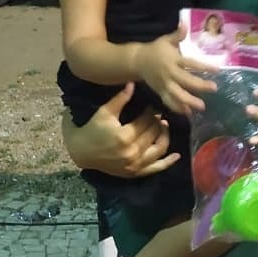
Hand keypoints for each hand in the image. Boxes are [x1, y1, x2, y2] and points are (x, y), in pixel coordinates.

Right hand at [61, 83, 179, 177]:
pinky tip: (176, 156)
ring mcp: (134, 164)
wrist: (81, 152)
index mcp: (124, 136)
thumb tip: (132, 83)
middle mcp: (132, 152)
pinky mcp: (135, 173)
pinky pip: (155, 168)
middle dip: (157, 122)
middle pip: (153, 133)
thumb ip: (120, 99)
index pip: (146, 121)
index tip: (153, 106)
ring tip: (164, 126)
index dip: (151, 112)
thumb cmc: (92, 129)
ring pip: (158, 149)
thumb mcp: (104, 112)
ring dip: (165, 136)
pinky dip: (167, 163)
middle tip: (159, 114)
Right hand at [137, 24, 216, 115]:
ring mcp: (164, 84)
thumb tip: (185, 23)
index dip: (204, 67)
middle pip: (186, 81)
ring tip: (202, 107)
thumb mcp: (166, 40)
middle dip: (200, 86)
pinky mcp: (160, 92)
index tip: (217, 70)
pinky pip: (169, 101)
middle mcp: (169, 73)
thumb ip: (177, 35)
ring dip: (189, 101)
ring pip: (177, 95)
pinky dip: (178, 108)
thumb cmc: (155, 49)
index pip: (191, 63)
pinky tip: (189, 113)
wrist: (137, 61)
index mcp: (173, 59)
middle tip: (213, 89)